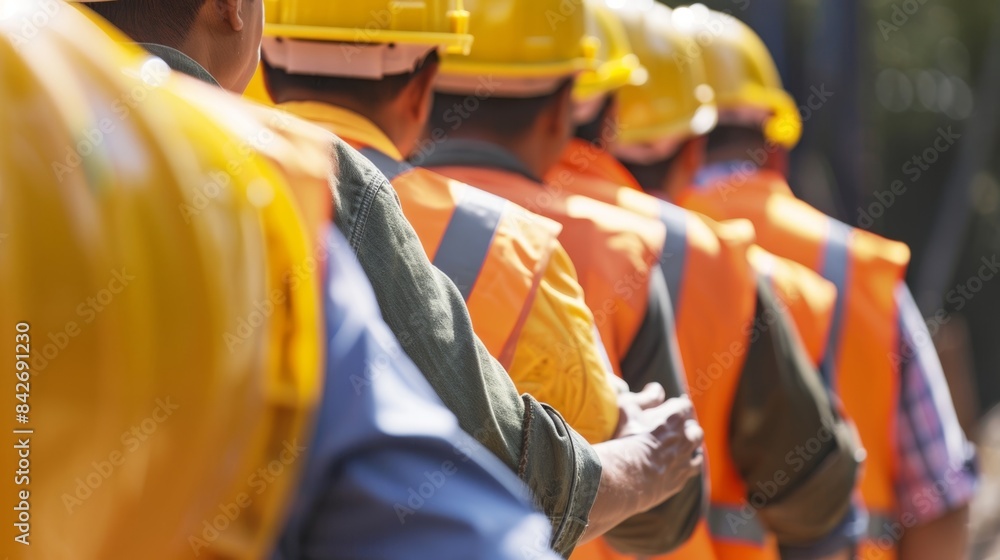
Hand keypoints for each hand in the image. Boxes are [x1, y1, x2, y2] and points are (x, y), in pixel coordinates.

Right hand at [583, 385, 704, 541]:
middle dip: (686, 427)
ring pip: (698, 451)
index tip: (671, 407)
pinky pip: (692, 470)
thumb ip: (646, 396)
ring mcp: (686, 460)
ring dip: (690, 448)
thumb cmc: (625, 438)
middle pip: (694, 428)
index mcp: (675, 417)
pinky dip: (687, 467)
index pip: (685, 405)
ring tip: (679, 449)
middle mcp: (686, 437)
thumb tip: (657, 389)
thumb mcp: (628, 407)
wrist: (628, 476)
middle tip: (673, 429)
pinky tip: (677, 467)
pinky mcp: (681, 479)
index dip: (678, 405)